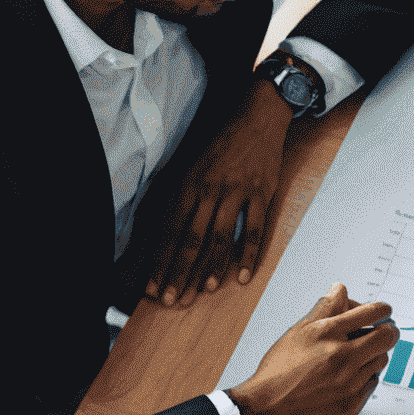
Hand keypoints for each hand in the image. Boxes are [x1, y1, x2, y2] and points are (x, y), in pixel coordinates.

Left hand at [146, 74, 299, 306]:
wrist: (258, 115)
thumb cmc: (222, 140)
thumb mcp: (191, 162)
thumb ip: (180, 194)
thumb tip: (162, 229)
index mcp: (188, 183)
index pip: (168, 230)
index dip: (159, 261)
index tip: (152, 287)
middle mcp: (210, 189)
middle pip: (191, 239)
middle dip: (179, 272)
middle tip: (171, 300)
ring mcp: (237, 192)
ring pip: (220, 238)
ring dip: (210, 268)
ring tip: (203, 291)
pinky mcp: (262, 193)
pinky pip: (254, 230)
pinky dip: (248, 255)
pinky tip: (242, 276)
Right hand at [227, 283, 397, 414]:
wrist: (268, 412)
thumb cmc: (278, 372)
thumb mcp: (297, 332)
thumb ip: (324, 308)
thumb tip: (340, 289)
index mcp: (327, 334)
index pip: (371, 312)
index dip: (382, 310)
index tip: (383, 312)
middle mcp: (342, 357)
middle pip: (387, 336)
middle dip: (388, 331)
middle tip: (382, 332)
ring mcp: (350, 382)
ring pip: (381, 360)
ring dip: (374, 354)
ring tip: (358, 355)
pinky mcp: (353, 403)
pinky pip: (372, 382)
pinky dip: (365, 376)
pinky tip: (349, 376)